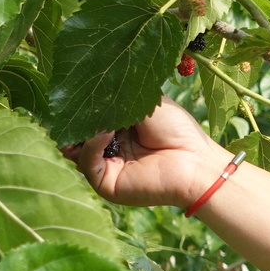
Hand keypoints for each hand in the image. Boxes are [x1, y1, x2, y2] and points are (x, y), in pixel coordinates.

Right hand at [62, 98, 229, 208]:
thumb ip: (118, 96)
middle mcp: (109, 147)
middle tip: (74, 101)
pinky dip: (92, 145)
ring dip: (83, 130)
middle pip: (78, 133)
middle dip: (76, 118)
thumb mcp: (146, 102)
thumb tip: (90, 88)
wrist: (195, 161)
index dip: (81, 106)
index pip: (89, 117)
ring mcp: (106, 166)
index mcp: (119, 128)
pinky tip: (106, 131)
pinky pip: (88, 161)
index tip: (75, 89)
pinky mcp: (105, 183)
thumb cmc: (177, 129)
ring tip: (95, 114)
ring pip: (76, 148)